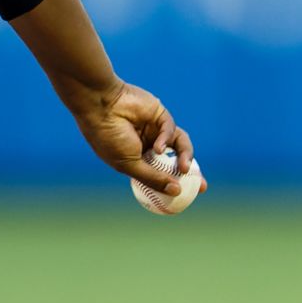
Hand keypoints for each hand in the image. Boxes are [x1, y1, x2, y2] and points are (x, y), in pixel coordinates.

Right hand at [70, 79, 201, 200]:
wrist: (100, 106)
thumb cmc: (108, 138)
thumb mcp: (129, 165)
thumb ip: (153, 178)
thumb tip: (176, 191)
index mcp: (137, 159)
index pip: (162, 173)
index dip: (175, 184)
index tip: (189, 195)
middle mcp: (148, 145)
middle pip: (176, 160)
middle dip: (191, 173)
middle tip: (201, 186)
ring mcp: (155, 129)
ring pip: (179, 144)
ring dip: (184, 157)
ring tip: (183, 168)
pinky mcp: (160, 114)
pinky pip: (170, 129)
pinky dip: (166, 139)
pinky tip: (158, 147)